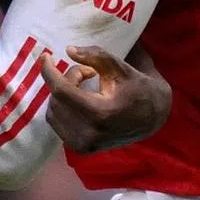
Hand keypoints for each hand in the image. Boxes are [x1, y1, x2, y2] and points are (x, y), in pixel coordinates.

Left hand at [40, 43, 171, 154]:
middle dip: (67, 78)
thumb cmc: (138, 88)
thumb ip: (96, 56)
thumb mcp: (121, 68)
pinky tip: (79, 100)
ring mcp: (84, 145)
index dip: (49, 71)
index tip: (45, 56)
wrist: (154, 118)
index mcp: (101, 114)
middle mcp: (90, 134)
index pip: (61, 90)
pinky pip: (56, 122)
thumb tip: (68, 50)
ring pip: (53, 110)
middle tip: (88, 72)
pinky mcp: (80, 149)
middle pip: (58, 97)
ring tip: (86, 86)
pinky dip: (62, 106)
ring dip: (64, 92)